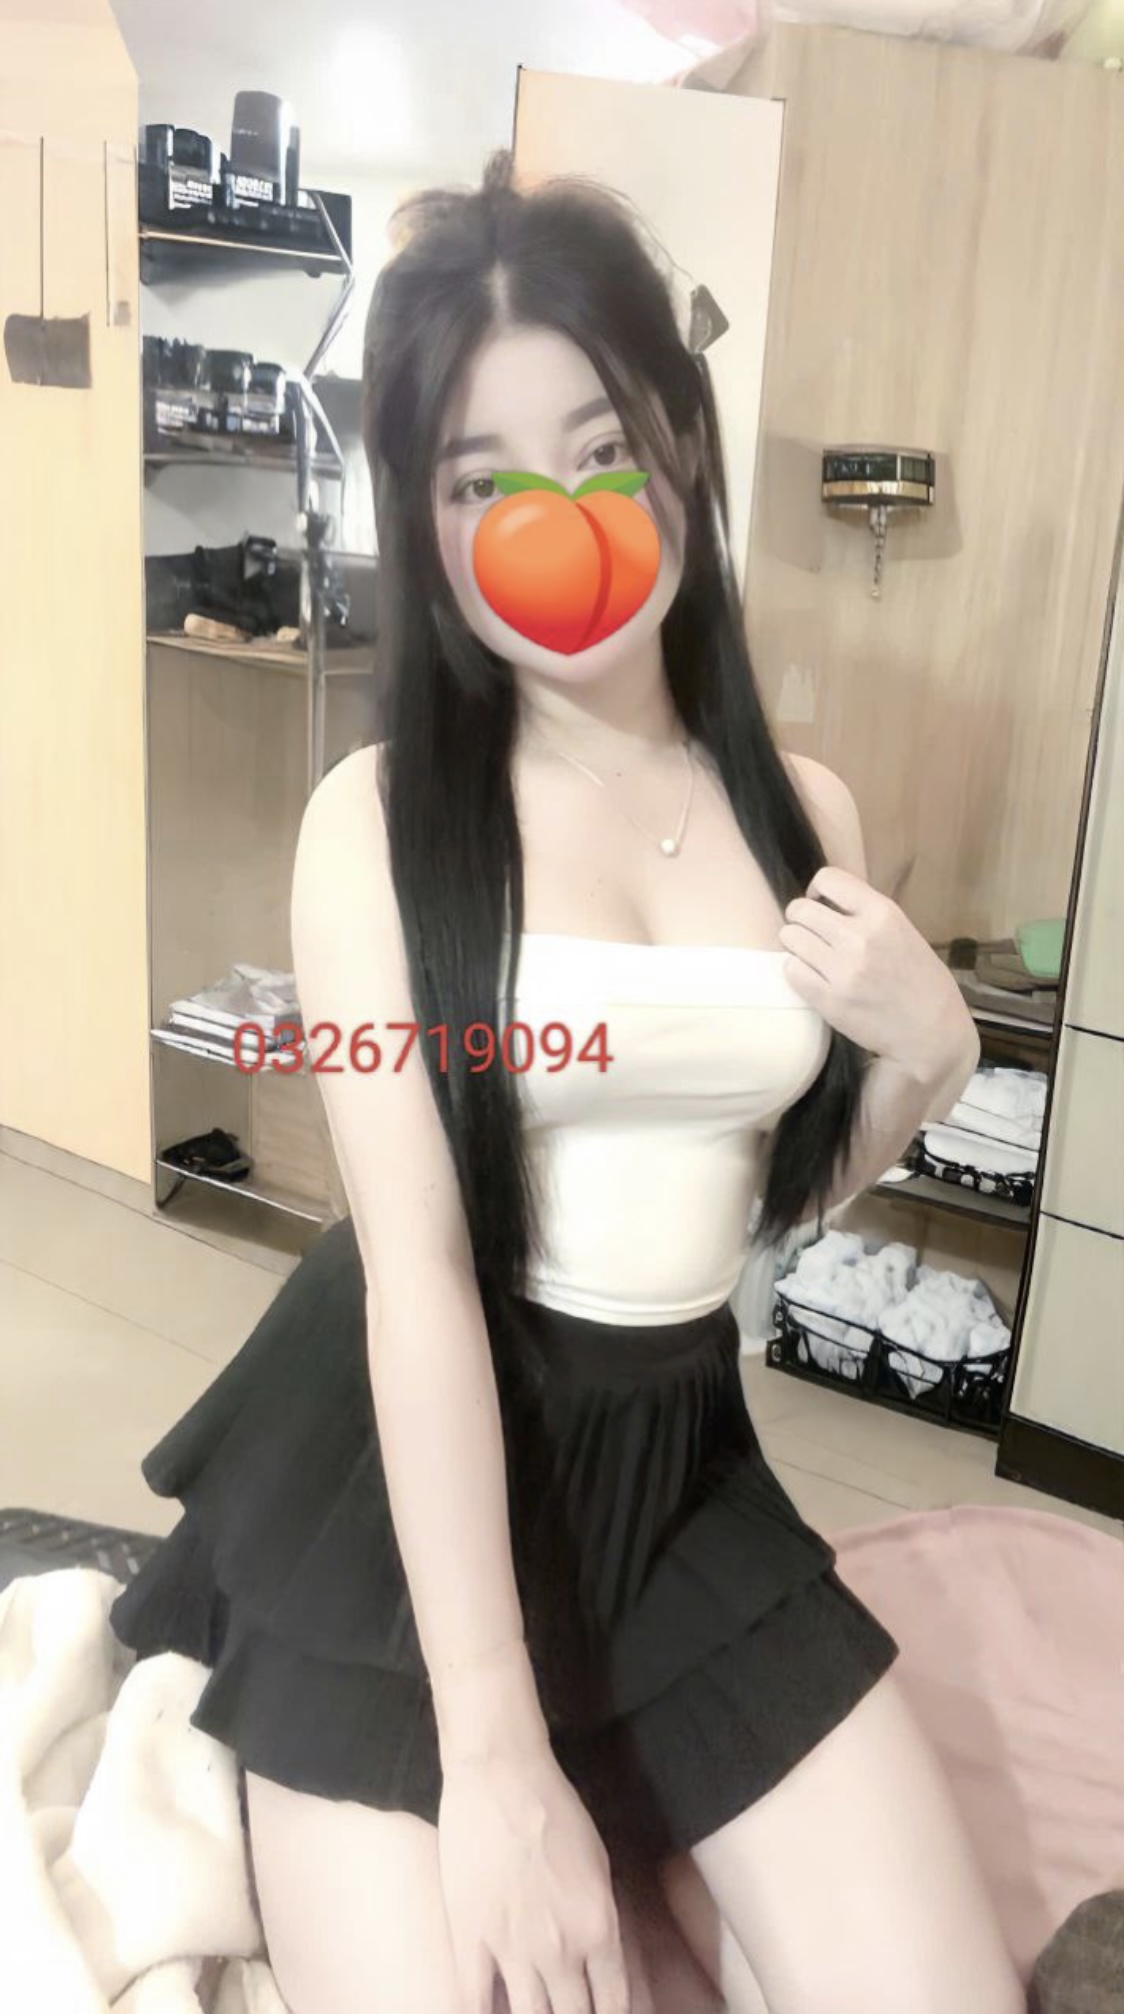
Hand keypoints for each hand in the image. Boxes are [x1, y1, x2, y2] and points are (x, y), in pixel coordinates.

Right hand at [438, 1743, 630, 2013]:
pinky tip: (491, 2012)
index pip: (613, 2004)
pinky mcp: (468, 1939)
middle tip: (566, 2009)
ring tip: (533, 2009)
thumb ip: (600, 1921)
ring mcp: (511, 1949)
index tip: (598, 2013)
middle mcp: (560, 1950)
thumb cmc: (556, 1810)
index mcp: (599, 1928)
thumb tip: (597, 1962)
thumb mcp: (599, 1866)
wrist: (501, 1775)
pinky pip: (474, 2003)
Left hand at [779, 864, 973, 1079]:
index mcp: (883, 914)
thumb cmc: (921, 983)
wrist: (932, 1033)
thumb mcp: (904, 933)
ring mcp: (843, 969)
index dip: (816, 891)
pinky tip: (813, 977)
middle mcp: (860, 936)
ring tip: (813, 958)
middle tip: (812, 936)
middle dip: (801, 920)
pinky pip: (791, 970)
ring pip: (790, 938)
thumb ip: (868, 916)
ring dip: (796, 946)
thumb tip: (827, 905)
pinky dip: (796, 971)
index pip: (829, 879)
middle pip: (800, 910)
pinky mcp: (830, 999)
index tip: (820, 905)